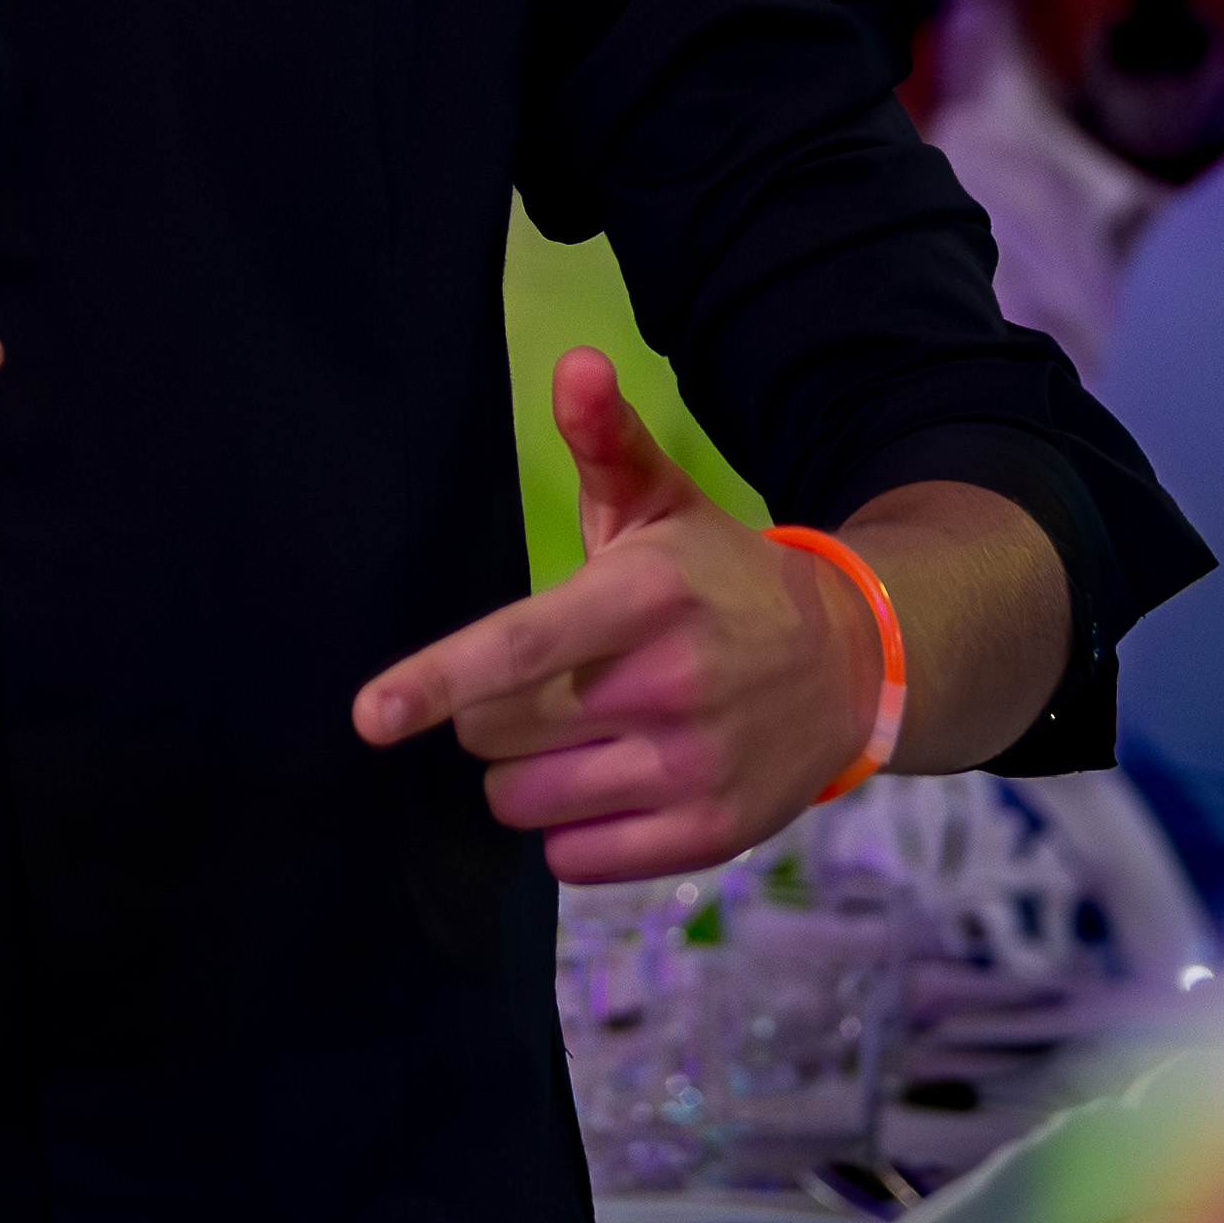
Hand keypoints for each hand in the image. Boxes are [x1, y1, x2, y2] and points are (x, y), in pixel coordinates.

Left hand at [350, 348, 878, 881]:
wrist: (854, 662)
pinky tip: (607, 783)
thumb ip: (605, 437)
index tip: (369, 716)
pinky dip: (569, 830)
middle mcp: (668, 686)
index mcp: (645, 594)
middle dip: (488, 713)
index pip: (522, 644)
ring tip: (570, 733)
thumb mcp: (663, 500)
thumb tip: (575, 362)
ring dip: (522, 775)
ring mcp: (691, 770)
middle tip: (538, 684)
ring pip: (524, 801)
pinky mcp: (709, 836)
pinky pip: (575, 860)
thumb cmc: (720, 577)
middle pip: (497, 733)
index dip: (438, 680)